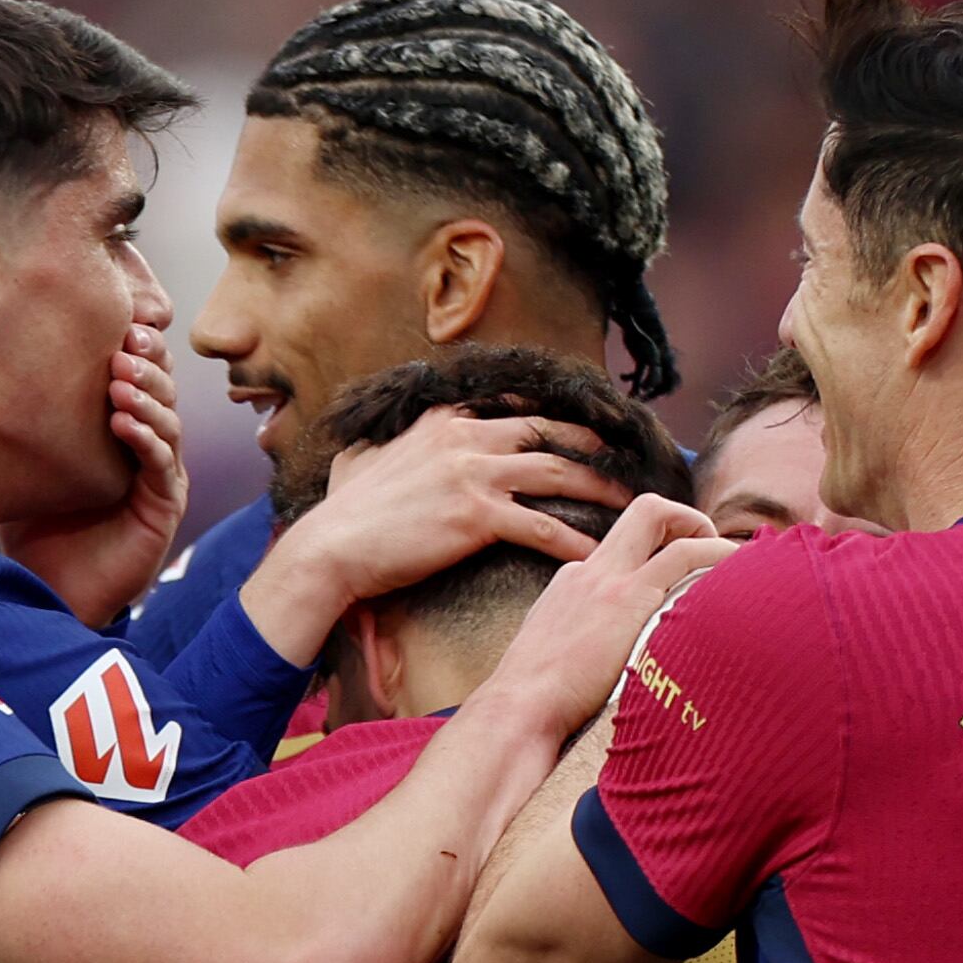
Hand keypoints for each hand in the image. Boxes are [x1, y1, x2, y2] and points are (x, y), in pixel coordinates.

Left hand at [0, 319, 189, 628]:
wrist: (50, 591)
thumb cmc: (38, 529)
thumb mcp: (28, 466)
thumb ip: (24, 423)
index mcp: (120, 433)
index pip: (139, 379)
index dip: (137, 349)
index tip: (118, 321)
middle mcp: (147, 451)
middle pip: (163, 393)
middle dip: (147, 363)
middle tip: (127, 339)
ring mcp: (161, 479)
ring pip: (168, 424)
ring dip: (146, 397)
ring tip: (119, 378)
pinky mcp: (164, 509)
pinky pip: (163, 466)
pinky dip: (146, 440)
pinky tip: (123, 422)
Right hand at [243, 407, 702, 662]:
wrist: (329, 548)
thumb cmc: (347, 516)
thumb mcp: (375, 460)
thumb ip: (403, 446)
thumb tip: (401, 447)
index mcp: (445, 420)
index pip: (516, 407)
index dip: (558, 418)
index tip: (589, 430)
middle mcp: (464, 436)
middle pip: (550, 432)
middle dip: (595, 444)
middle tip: (629, 457)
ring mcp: (473, 473)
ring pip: (557, 471)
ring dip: (601, 486)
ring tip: (633, 503)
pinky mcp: (476, 515)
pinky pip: (543, 526)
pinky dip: (576, 540)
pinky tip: (599, 555)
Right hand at [472, 496, 735, 735]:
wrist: (519, 708)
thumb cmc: (534, 703)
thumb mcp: (550, 662)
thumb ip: (577, 651)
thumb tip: (601, 674)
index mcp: (571, 585)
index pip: (621, 551)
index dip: (657, 555)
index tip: (680, 580)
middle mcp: (589, 571)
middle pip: (640, 513)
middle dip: (682, 517)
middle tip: (710, 549)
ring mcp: (607, 579)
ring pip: (658, 515)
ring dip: (704, 530)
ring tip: (735, 559)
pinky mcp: (628, 597)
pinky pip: (684, 555)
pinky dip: (715, 554)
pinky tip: (737, 572)